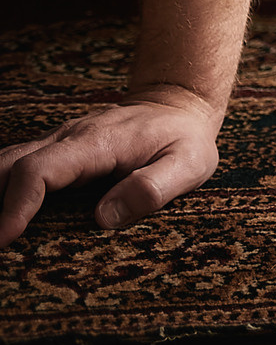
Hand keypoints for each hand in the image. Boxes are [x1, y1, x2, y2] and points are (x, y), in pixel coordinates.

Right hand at [0, 86, 221, 243]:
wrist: (179, 105)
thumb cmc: (184, 138)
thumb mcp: (188, 163)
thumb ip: (152, 188)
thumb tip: (105, 218)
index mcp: (96, 142)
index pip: (39, 170)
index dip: (17, 205)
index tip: (5, 239)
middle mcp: (68, 137)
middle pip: (8, 166)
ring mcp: (59, 141)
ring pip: (6, 163)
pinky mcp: (57, 150)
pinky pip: (19, 167)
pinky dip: (4, 190)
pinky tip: (6, 216)